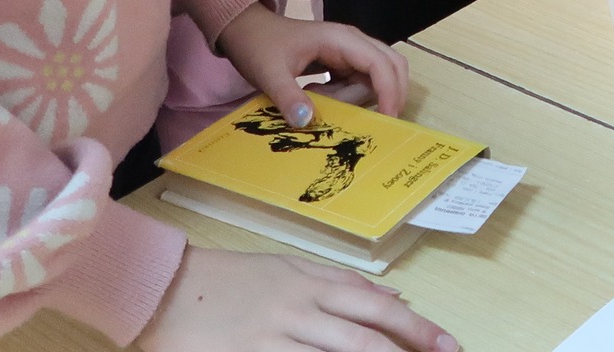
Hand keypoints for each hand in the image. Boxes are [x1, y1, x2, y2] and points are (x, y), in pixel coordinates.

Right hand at [137, 247, 455, 351]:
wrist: (166, 289)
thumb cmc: (233, 279)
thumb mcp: (291, 268)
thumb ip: (342, 283)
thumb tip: (398, 298)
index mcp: (312, 283)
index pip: (375, 306)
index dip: (415, 328)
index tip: (447, 345)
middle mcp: (299, 310)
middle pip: (363, 338)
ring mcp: (273, 339)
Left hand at [215, 4, 407, 125]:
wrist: (246, 31)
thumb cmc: (258, 46)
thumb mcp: (269, 73)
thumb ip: (288, 97)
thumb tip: (308, 122)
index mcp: (341, 39)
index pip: (380, 63)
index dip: (389, 91)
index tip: (387, 119)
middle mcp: (352, 43)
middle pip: (391, 65)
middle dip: (389, 94)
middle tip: (374, 122)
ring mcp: (348, 53)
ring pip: (374, 78)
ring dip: (355, 98)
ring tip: (318, 100)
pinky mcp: (341, 64)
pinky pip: (358, 83)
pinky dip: (346, 97)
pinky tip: (318, 98)